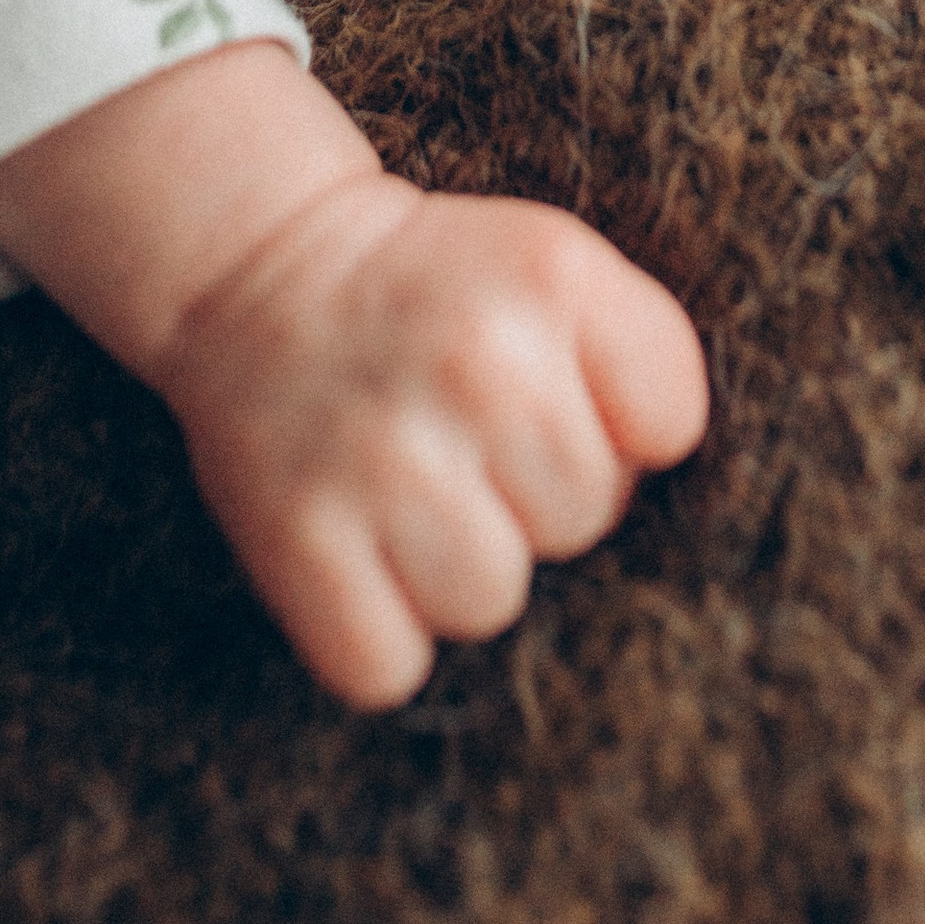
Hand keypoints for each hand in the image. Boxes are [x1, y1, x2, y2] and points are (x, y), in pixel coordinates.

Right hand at [163, 172, 706, 707]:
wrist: (252, 263)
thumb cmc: (428, 284)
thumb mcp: (544, 259)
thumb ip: (630, 350)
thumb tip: (662, 492)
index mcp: (554, 274)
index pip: (672, 423)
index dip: (623, 426)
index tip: (557, 396)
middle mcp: (479, 359)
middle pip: (583, 519)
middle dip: (533, 495)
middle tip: (462, 437)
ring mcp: (385, 454)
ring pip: (490, 599)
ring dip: (454, 568)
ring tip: (410, 490)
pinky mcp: (299, 536)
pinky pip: (390, 664)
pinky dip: (374, 632)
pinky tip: (355, 549)